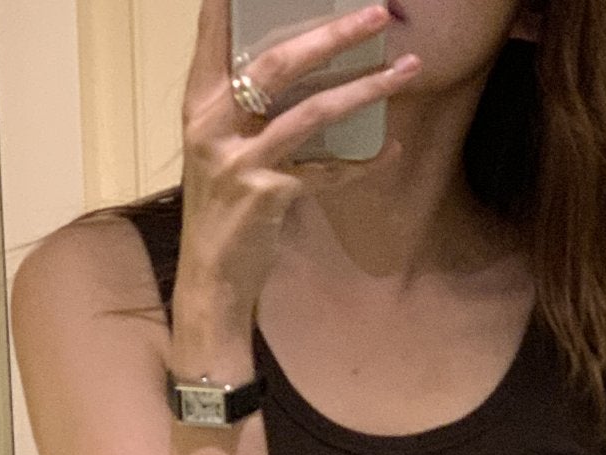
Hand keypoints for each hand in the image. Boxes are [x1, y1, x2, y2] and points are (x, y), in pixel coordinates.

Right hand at [177, 0, 421, 319]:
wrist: (210, 277)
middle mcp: (212, 125)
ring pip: (312, 112)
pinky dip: (362, 162)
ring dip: (365, 89)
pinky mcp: (266, 195)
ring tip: (406, 71)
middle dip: (333, 34)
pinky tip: (390, 150)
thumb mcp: (219, 148)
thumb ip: (242, 107)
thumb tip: (297, 62)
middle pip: (277, 63)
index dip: (231, 4)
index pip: (215, 36)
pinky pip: (326, 172)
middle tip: (377, 14)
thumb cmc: (222, 207)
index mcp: (199, 105)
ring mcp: (239, 160)